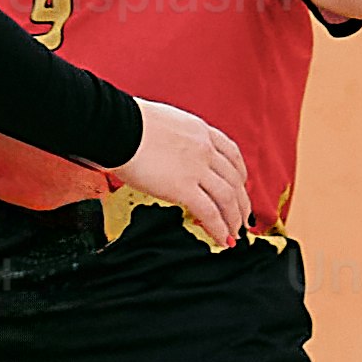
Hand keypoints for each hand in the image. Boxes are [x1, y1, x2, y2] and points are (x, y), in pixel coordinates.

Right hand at [107, 97, 251, 251]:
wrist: (118, 125)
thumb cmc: (127, 122)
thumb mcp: (161, 122)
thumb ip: (171, 137)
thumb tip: (160, 148)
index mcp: (199, 131)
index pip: (231, 154)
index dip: (240, 174)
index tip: (240, 186)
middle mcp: (204, 149)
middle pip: (234, 179)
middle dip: (242, 202)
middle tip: (243, 217)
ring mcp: (196, 169)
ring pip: (227, 198)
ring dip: (234, 219)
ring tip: (234, 234)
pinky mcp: (183, 188)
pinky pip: (209, 212)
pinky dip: (219, 228)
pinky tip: (222, 239)